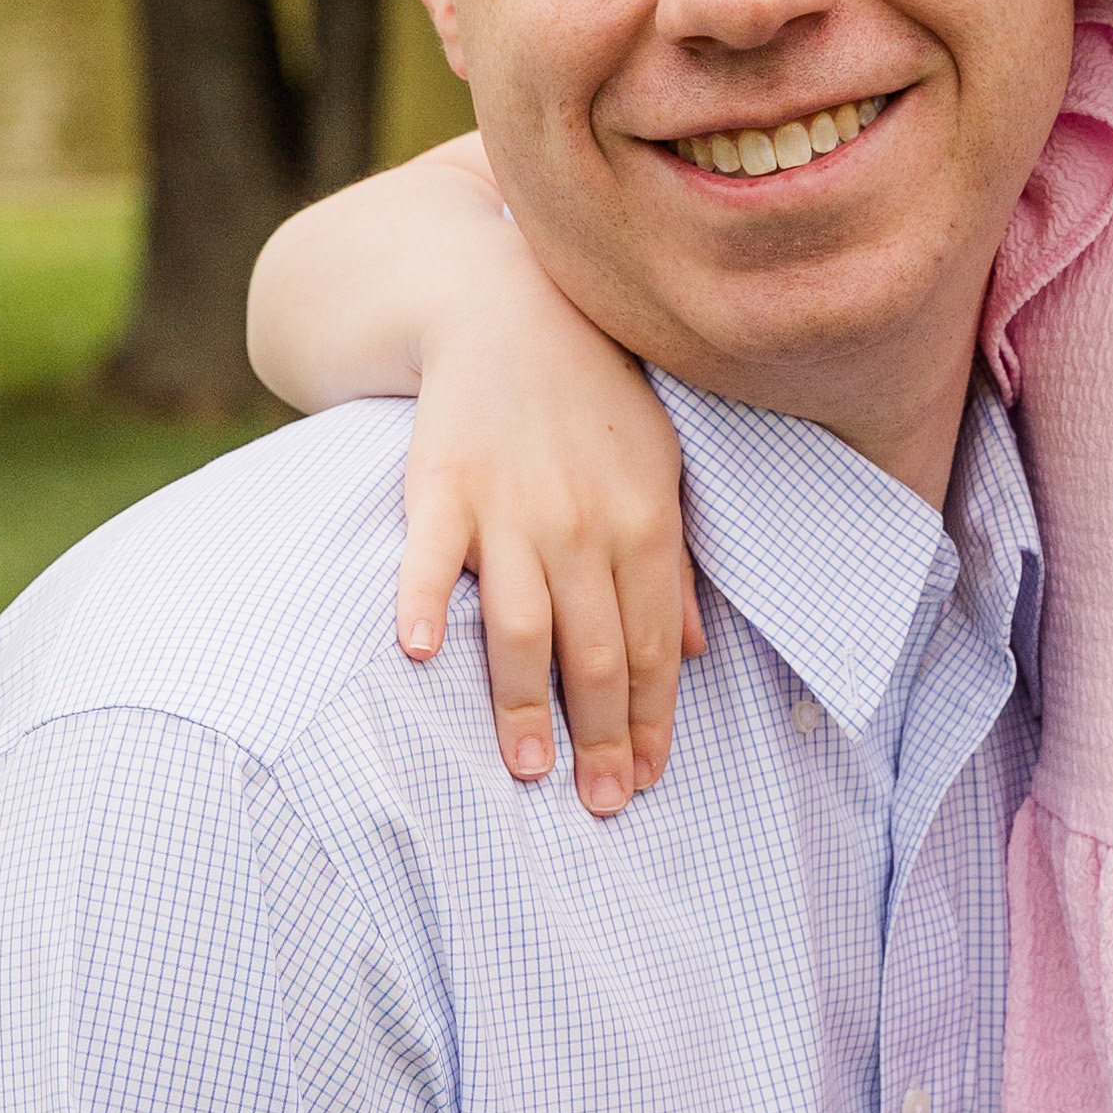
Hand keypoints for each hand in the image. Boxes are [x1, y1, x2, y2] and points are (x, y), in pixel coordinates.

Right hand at [396, 264, 699, 820]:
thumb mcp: (660, 470)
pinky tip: (417, 655)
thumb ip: (675, 562)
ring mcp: (510, 508)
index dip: (649, 719)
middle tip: (600, 803)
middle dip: (600, 736)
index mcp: (643, 525)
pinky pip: (431, 555)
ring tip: (530, 770)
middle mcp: (582, 526)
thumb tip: (696, 651)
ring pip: (523, 624)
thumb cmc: (594, 400)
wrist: (511, 309)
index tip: (644, 778)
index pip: (651, 647)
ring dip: (524, 702)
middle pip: (594, 653)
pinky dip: (421, 602)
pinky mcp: (442, 485)